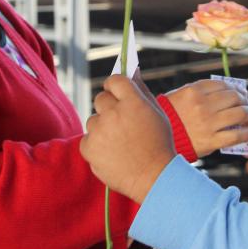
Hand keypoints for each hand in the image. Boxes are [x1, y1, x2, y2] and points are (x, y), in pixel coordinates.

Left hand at [81, 75, 174, 202]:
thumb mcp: (157, 113)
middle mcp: (114, 113)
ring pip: (94, 120)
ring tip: (120, 143)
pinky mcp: (88, 147)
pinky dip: (96, 145)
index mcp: (133, 101)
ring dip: (103, 128)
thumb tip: (131, 70)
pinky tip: (113, 153)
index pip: (114, 80)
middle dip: (109, 107)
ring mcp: (99, 131)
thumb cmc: (159, 144)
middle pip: (101, 98)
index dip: (115, 86)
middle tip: (121, 123)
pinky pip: (87, 139)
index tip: (117, 93)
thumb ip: (141, 90)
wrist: (154, 178)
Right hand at [165, 79, 247, 156]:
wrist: (156, 141)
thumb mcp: (178, 97)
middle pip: (234, 97)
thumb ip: (198, 91)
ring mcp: (208, 123)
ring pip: (239, 114)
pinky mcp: (211, 141)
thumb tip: (223, 89)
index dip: (235, 88)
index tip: (240, 92)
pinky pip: (236, 135)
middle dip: (244, 99)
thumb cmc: (168, 118)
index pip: (222, 85)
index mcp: (194, 92)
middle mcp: (202, 105)